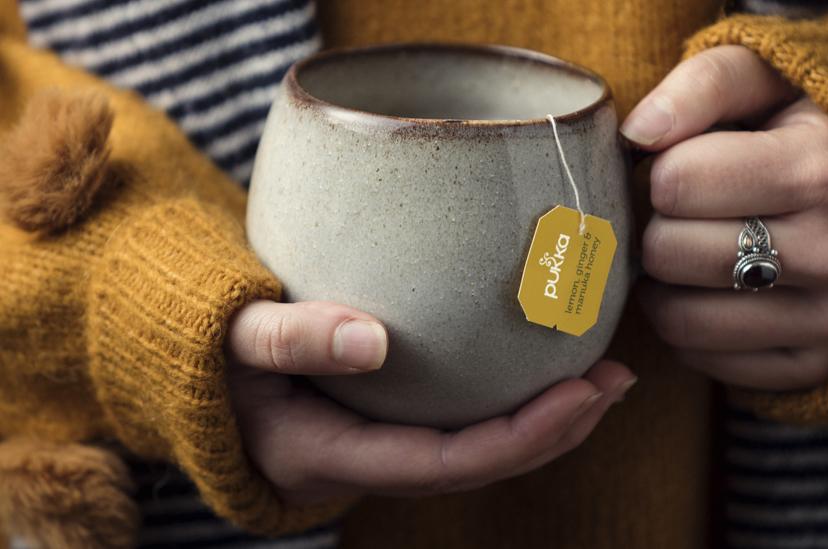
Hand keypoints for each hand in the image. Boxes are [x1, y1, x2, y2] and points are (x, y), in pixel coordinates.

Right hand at [225, 300, 635, 503]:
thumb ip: (287, 337)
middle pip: (481, 463)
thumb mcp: (231, 340)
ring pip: (479, 443)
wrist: (190, 362)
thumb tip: (371, 340)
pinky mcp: (392, 412)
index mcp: (336, 454)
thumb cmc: (205, 351)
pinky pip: (463, 416)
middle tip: (616, 378)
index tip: (582, 392)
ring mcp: (383, 439)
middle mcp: (370, 458)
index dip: (522, 437)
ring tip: (604, 374)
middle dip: (556, 430)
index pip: (449, 463)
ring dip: (546, 416)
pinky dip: (512, 393)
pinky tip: (544, 358)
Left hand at [621, 45, 827, 390]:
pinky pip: (699, 359)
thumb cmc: (784, 136)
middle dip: (657, 229)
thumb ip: (700, 86)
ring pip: (678, 320)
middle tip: (679, 216)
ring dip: (662, 286)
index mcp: (823, 169)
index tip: (682, 167)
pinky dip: (686, 330)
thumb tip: (638, 134)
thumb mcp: (758, 84)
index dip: (661, 172)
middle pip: (667, 253)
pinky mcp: (812, 368)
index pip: (674, 182)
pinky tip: (708, 294)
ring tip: (686, 253)